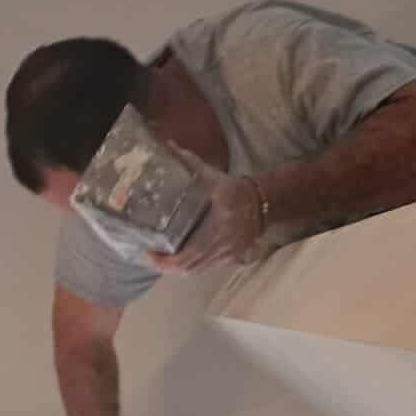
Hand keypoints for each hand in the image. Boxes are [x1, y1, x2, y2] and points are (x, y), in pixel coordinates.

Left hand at [150, 169, 267, 274]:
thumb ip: (192, 164)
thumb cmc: (237, 191)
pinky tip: (181, 258)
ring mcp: (226, 256)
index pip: (189, 255)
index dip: (168, 261)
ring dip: (178, 268)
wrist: (264, 203)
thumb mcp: (215, 177)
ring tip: (162, 259)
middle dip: (167, 267)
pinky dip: (191, 265)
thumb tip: (170, 146)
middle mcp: (221, 248)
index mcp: (216, 230)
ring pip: (198, 270)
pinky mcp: (230, 258)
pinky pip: (207, 267)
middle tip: (151, 257)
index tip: (150, 254)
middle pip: (190, 268)